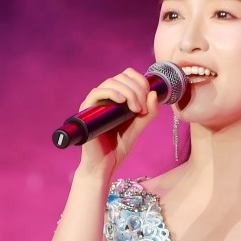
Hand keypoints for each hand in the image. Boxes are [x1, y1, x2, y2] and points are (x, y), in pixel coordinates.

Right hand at [73, 66, 163, 181]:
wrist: (105, 164)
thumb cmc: (119, 147)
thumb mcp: (139, 126)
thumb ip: (149, 112)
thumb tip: (154, 93)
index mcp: (117, 97)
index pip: (128, 76)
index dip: (141, 82)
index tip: (148, 99)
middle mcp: (105, 97)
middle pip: (121, 77)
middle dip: (137, 90)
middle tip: (142, 109)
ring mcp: (95, 102)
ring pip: (111, 82)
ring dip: (129, 92)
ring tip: (136, 110)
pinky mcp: (86, 110)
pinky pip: (97, 92)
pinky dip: (112, 92)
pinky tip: (122, 101)